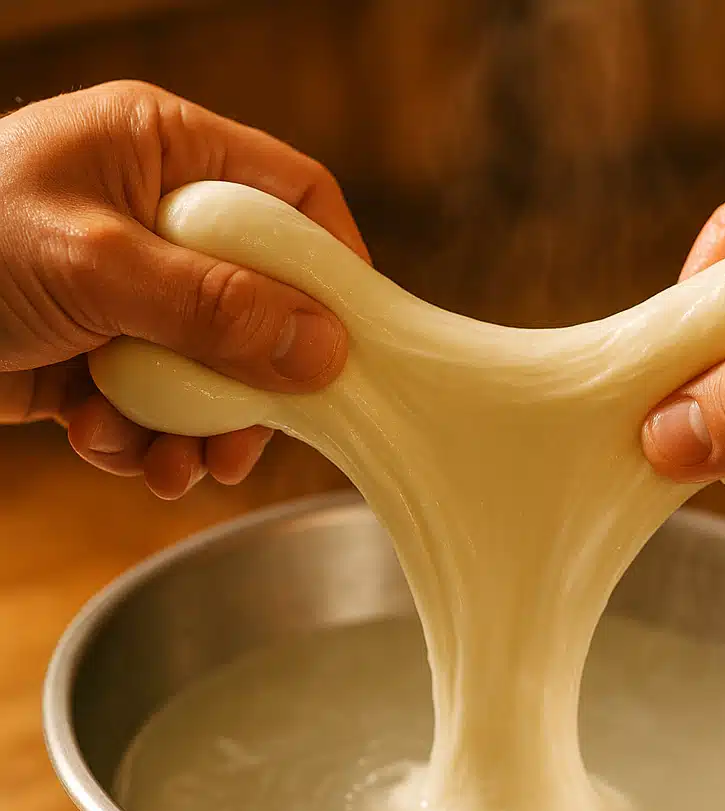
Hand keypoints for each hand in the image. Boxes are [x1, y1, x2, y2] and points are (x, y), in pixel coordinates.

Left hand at [0, 80, 367, 497]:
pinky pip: (159, 400)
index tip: (354, 343)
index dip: (336, 270)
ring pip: (214, 367)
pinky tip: (109, 445)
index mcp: (166, 155)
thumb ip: (214, 307)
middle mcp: (160, 220)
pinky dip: (142, 436)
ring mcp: (134, 290)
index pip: (295, 200)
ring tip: (175, 466)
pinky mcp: (104, 350)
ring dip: (200, 427)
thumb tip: (324, 350)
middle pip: (262, 302)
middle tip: (253, 438)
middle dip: (257, 382)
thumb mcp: (96, 265)